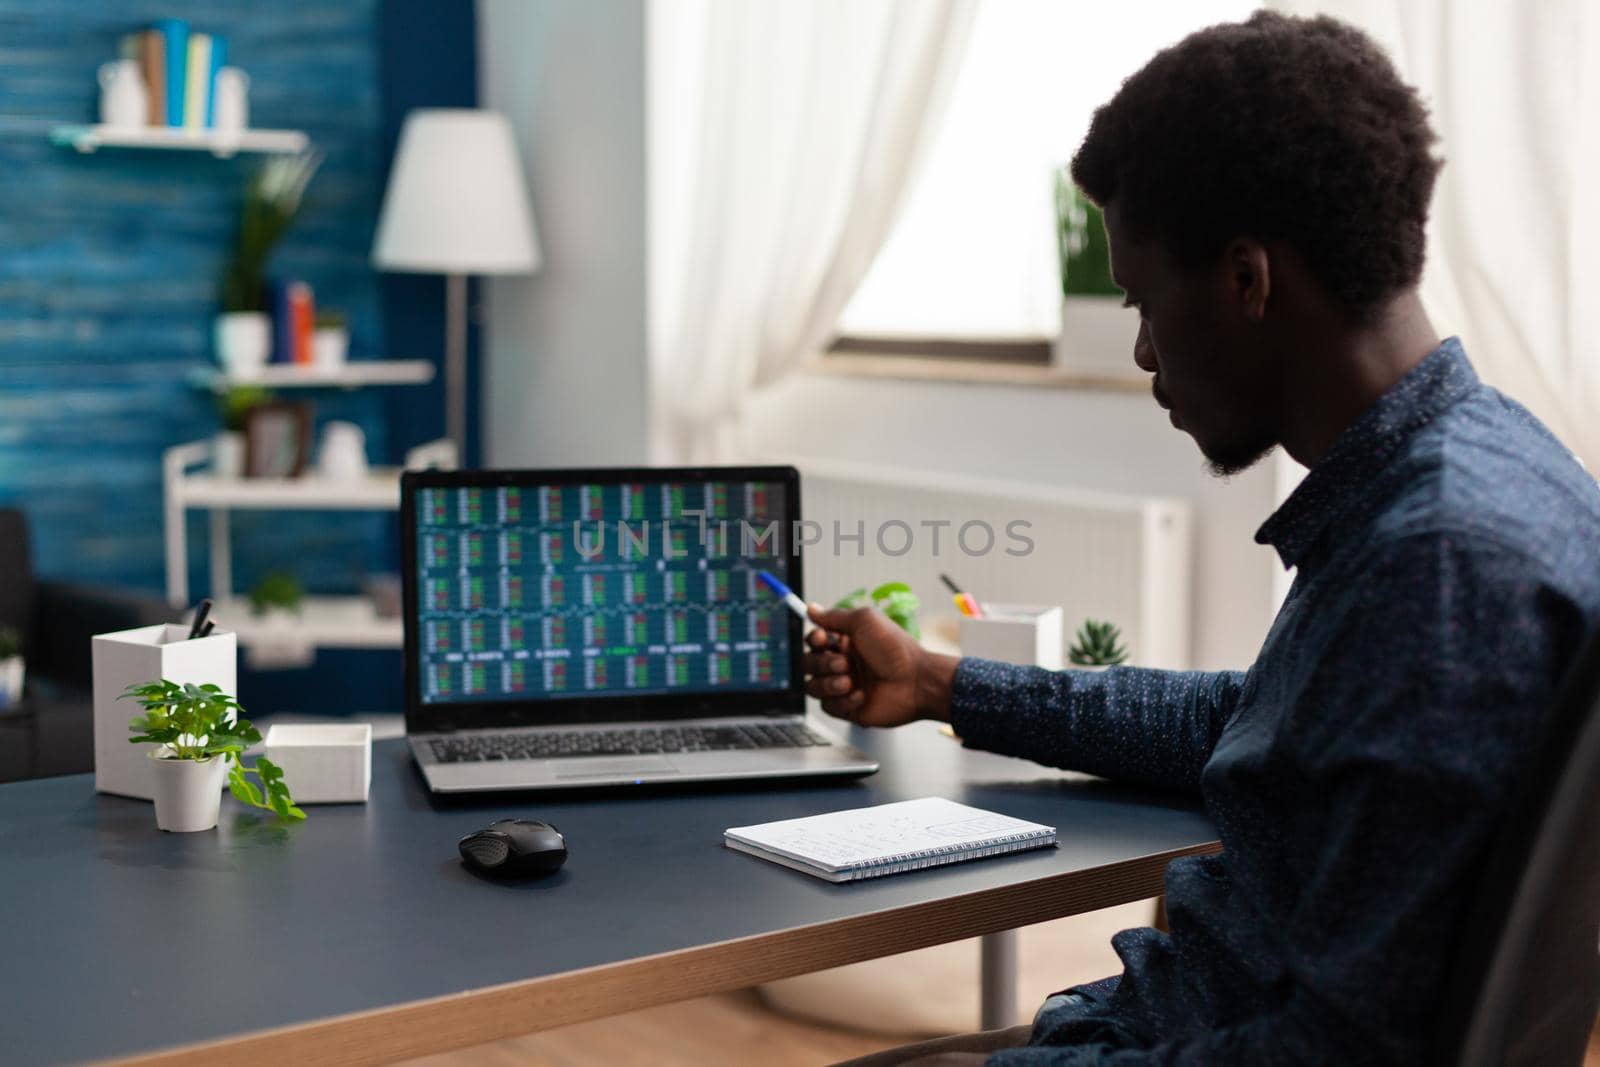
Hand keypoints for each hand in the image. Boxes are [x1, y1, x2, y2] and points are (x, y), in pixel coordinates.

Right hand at [802, 603, 955, 727]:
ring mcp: (844, 686)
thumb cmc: (895, 649)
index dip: (814, 640)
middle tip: (845, 664)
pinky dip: (843, 701)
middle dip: (822, 663)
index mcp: (845, 641)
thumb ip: (834, 616)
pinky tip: (862, 696)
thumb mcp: (865, 621)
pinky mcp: (848, 708)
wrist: (916, 682)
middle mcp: (842, 662)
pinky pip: (827, 706)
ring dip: (828, 683)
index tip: (823, 640)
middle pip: (808, 663)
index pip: (814, 640)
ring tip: (850, 682)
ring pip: (813, 686)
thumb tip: (811, 608)